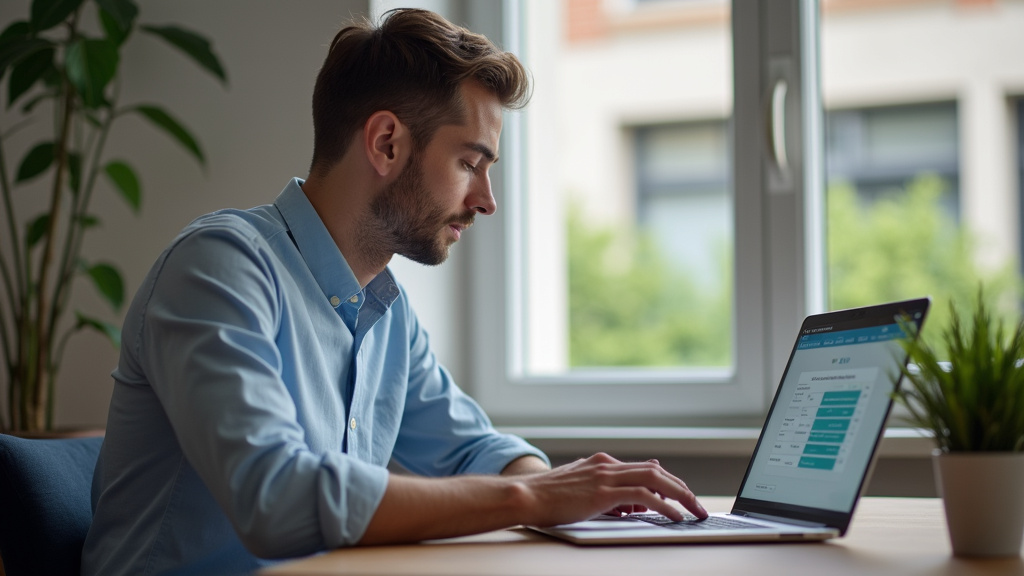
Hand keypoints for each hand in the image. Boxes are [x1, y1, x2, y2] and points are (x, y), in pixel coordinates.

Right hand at [515, 453, 706, 526]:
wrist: (525, 495)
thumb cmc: (547, 498)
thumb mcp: (580, 489)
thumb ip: (604, 492)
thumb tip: (627, 504)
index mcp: (602, 462)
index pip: (643, 469)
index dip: (666, 483)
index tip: (680, 497)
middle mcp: (607, 464)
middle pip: (655, 471)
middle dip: (680, 488)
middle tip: (696, 505)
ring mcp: (606, 476)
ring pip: (655, 480)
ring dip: (680, 495)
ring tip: (694, 511)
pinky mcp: (603, 492)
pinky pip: (644, 496)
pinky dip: (664, 505)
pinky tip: (675, 516)